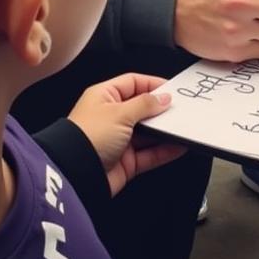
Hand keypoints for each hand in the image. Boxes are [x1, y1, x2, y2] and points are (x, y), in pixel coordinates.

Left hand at [67, 73, 185, 195]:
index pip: (133, 83)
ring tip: (182, 127)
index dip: (152, 84)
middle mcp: (111, 117)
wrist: (75, 175)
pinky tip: (177, 146)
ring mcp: (119, 140)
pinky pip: (149, 153)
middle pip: (142, 108)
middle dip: (160, 109)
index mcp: (104, 97)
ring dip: (164, 131)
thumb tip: (163, 98)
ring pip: (148, 132)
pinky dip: (164, 150)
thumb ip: (145, 104)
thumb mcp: (119, 112)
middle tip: (180, 108)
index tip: (172, 89)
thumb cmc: (87, 137)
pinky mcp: (126, 161)